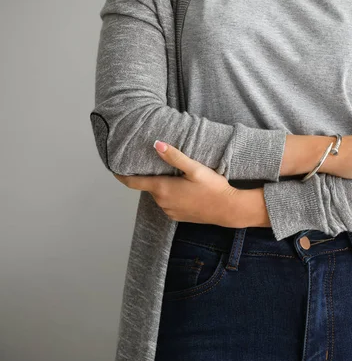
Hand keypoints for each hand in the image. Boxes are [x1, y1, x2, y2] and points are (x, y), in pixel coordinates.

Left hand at [112, 141, 240, 226]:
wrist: (229, 209)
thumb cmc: (214, 188)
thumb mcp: (195, 169)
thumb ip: (175, 157)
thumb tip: (156, 143)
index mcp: (163, 189)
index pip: (133, 183)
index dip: (122, 176)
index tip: (114, 169)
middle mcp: (162, 202)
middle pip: (150, 187)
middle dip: (151, 177)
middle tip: (159, 164)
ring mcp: (170, 211)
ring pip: (160, 195)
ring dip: (164, 186)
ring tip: (176, 176)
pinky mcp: (178, 216)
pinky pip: (168, 203)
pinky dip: (172, 195)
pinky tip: (185, 189)